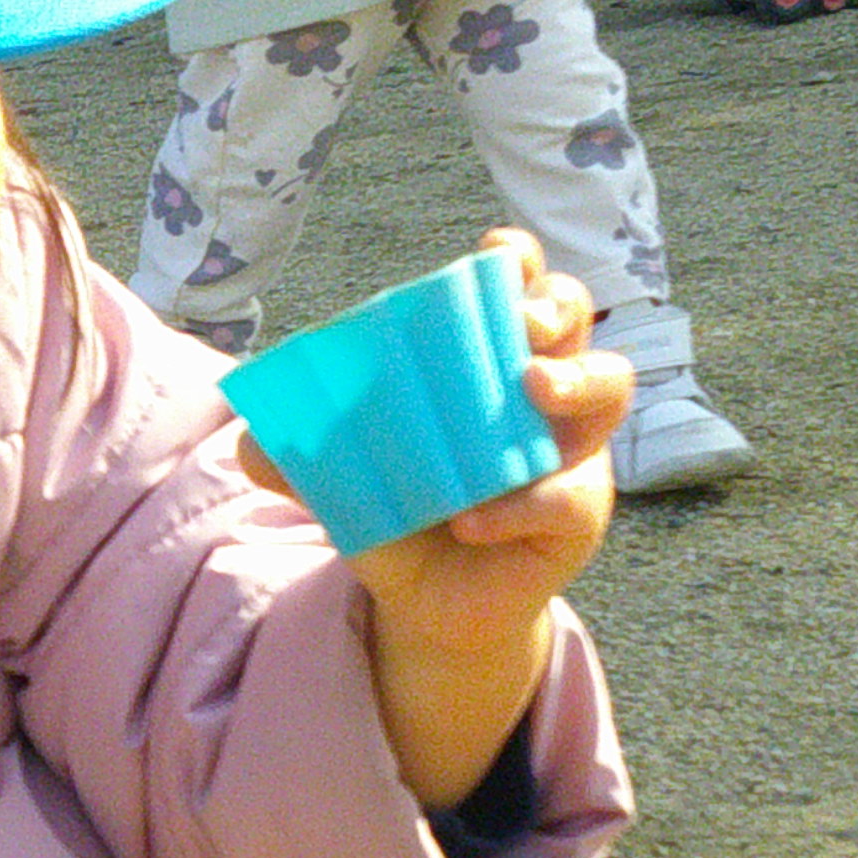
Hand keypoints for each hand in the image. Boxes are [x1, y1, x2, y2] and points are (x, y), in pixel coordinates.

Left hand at [247, 229, 626, 804]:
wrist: (426, 604)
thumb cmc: (396, 513)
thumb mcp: (344, 482)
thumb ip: (302, 457)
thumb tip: (248, 442)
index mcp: (486, 356)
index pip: (516, 284)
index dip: (516, 259)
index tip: (495, 253)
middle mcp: (541, 387)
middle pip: (574, 314)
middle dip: (554, 304)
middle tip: (519, 324)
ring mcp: (573, 445)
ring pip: (609, 386)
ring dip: (575, 378)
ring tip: (533, 387)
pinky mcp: (581, 511)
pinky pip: (571, 495)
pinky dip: (522, 505)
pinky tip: (474, 521)